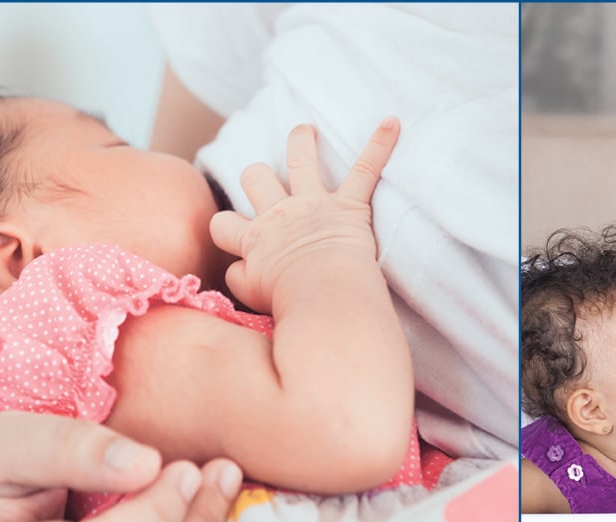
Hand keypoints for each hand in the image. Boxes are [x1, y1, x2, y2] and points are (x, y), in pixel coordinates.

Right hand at [210, 119, 400, 313]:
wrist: (325, 296)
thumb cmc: (291, 303)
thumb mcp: (251, 296)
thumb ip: (241, 278)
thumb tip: (239, 270)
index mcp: (254, 240)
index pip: (223, 225)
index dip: (226, 229)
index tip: (234, 237)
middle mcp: (279, 214)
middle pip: (255, 178)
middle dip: (256, 176)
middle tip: (262, 176)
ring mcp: (314, 205)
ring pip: (300, 160)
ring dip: (301, 143)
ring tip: (305, 131)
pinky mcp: (350, 206)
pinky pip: (366, 169)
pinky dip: (380, 145)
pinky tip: (392, 124)